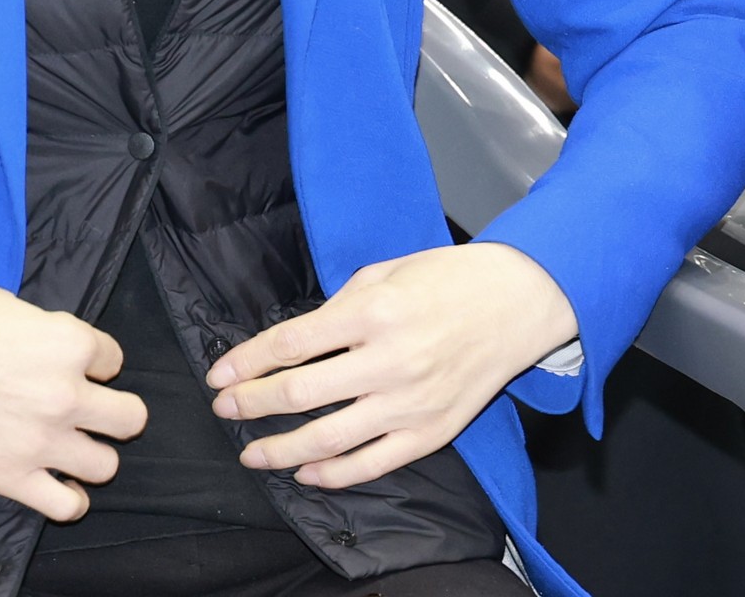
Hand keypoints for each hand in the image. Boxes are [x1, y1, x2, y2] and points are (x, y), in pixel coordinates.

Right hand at [0, 280, 146, 519]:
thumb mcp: (16, 308)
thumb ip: (52, 333)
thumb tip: (62, 346)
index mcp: (73, 345)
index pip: (115, 360)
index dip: (94, 363)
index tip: (69, 367)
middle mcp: (67, 395)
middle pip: (131, 418)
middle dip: (114, 413)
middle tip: (91, 411)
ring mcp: (40, 439)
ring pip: (106, 465)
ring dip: (92, 456)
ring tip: (72, 448)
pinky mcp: (8, 475)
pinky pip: (65, 505)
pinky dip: (69, 500)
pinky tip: (60, 486)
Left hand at [209, 243, 578, 489]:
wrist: (523, 300)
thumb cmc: (456, 278)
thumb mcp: (392, 270)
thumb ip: (341, 304)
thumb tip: (297, 341)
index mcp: (377, 311)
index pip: (292, 343)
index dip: (247, 362)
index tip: (221, 374)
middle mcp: (391, 359)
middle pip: (299, 393)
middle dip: (251, 404)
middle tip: (226, 408)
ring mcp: (412, 400)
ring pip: (327, 438)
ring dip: (279, 450)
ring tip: (252, 452)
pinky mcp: (432, 429)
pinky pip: (372, 463)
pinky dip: (333, 475)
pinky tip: (307, 472)